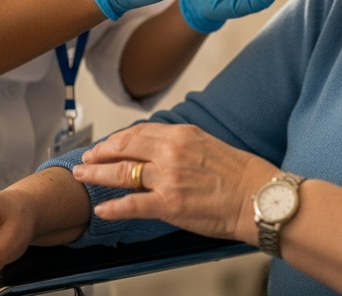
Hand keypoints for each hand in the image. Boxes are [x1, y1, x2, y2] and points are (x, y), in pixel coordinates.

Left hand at [73, 123, 276, 242]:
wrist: (258, 197)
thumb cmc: (242, 174)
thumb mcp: (209, 145)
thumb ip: (183, 146)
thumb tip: (164, 150)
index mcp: (183, 134)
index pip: (140, 132)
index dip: (119, 139)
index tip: (108, 145)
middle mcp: (172, 151)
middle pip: (125, 148)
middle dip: (100, 153)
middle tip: (86, 158)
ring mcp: (168, 178)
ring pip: (122, 173)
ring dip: (97, 175)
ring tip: (83, 177)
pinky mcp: (169, 205)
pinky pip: (132, 205)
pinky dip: (113, 208)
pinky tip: (102, 210)